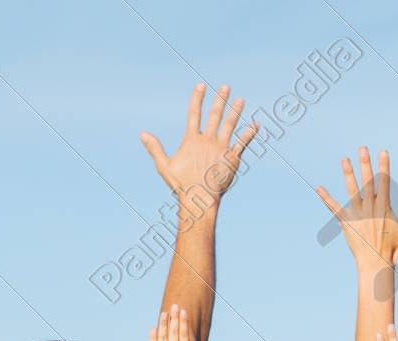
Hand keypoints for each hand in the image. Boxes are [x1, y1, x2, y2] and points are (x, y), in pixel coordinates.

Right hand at [141, 84, 257, 210]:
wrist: (200, 198)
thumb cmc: (181, 185)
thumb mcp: (164, 166)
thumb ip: (155, 148)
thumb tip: (143, 134)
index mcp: (192, 140)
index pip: (193, 114)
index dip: (197, 98)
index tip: (201, 86)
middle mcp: (208, 141)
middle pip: (215, 115)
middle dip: (220, 99)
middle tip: (226, 87)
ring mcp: (222, 149)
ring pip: (230, 125)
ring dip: (235, 111)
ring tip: (240, 100)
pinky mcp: (232, 159)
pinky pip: (243, 143)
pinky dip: (249, 133)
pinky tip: (255, 124)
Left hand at [148, 305, 217, 340]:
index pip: (184, 335)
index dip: (183, 323)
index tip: (183, 311)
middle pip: (173, 333)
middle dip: (174, 319)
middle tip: (174, 306)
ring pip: (163, 338)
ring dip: (163, 325)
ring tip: (164, 313)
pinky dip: (153, 338)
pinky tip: (153, 328)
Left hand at [317, 147, 397, 268]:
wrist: (376, 262)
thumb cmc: (393, 246)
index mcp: (384, 206)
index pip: (384, 181)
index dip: (384, 165)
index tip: (383, 151)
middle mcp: (370, 207)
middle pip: (368, 181)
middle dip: (366, 164)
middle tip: (363, 148)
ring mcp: (357, 214)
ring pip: (352, 190)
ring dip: (348, 174)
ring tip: (345, 159)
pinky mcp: (346, 222)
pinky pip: (334, 208)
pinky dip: (326, 198)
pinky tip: (318, 188)